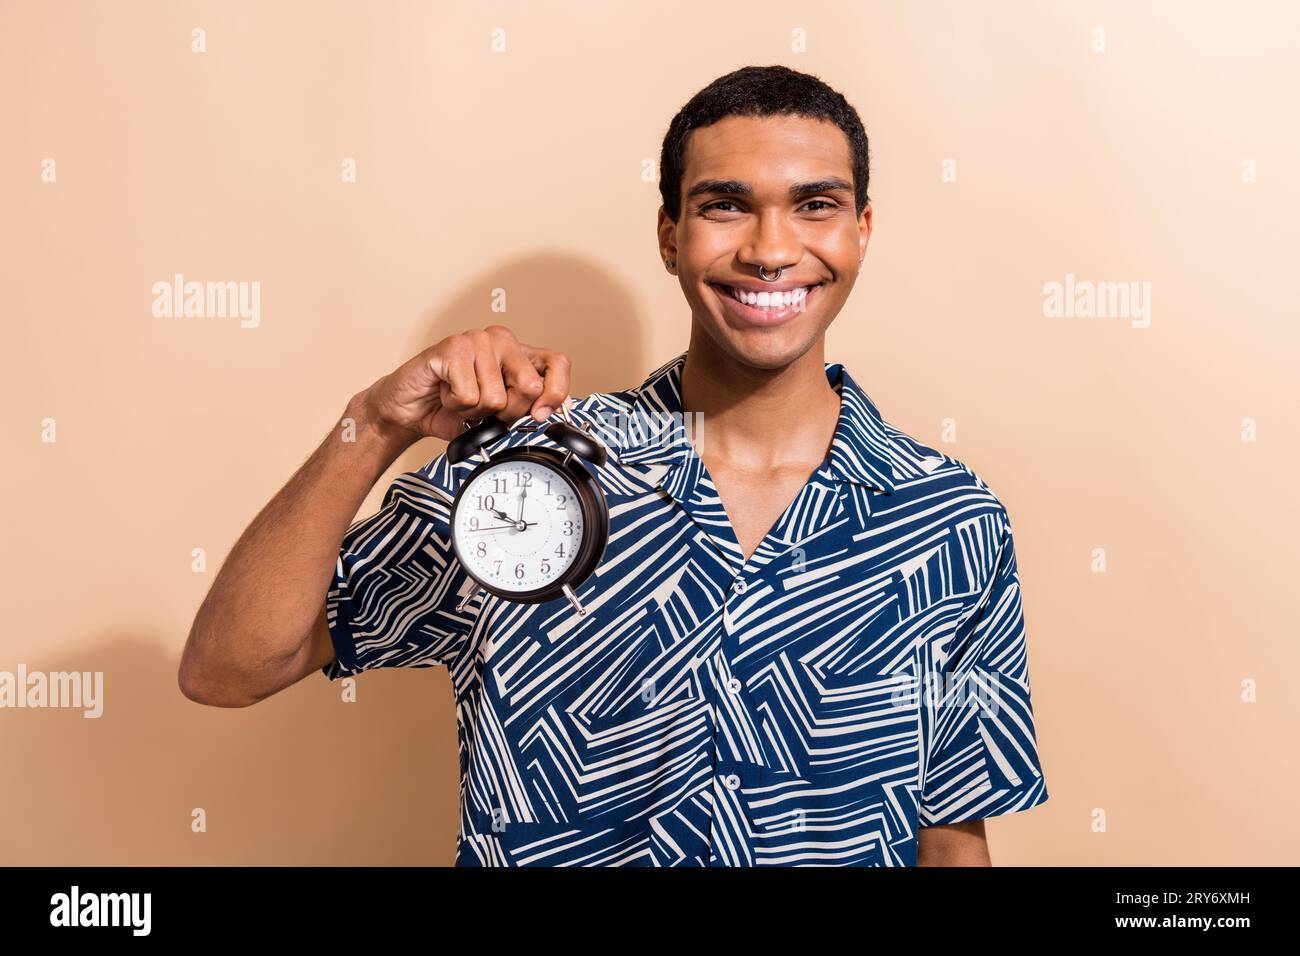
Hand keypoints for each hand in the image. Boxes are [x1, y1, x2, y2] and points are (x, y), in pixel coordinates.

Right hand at [360, 325, 571, 443]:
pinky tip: (446, 392)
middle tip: (483, 408)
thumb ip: (524, 408)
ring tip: (459, 397)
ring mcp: (477, 340)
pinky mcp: (452, 348)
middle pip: (529, 386)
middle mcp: (502, 340)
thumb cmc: (451, 407)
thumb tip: (543, 413)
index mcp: (518, 353)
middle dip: (507, 412)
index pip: (558, 363)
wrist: (409, 408)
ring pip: (495, 397)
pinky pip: (468, 395)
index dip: (556, 392)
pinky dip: (455, 406)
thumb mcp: (497, 414)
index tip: (540, 414)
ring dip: (473, 411)